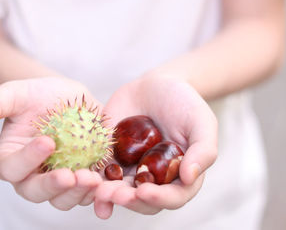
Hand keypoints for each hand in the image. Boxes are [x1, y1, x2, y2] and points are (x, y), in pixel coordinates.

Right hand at [0, 77, 102, 209]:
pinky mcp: (83, 178)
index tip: (48, 141)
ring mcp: (59, 180)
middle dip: (53, 187)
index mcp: (11, 160)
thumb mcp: (13, 93)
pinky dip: (99, 195)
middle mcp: (32, 176)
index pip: (11, 168)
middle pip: (37, 192)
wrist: (65, 98)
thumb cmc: (35, 96)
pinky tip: (109, 186)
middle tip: (71, 175)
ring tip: (93, 179)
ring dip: (78, 194)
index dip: (27, 159)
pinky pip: (89, 194)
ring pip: (64, 199)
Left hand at [94, 74, 217, 218]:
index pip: (173, 197)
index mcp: (179, 176)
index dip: (159, 198)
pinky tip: (81, 177)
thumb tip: (190, 177)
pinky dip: (90, 178)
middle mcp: (154, 179)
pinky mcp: (109, 158)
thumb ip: (203, 150)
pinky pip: (99, 172)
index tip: (145, 191)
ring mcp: (130, 170)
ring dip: (107, 195)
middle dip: (129, 200)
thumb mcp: (201, 121)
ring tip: (98, 190)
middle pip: (142, 200)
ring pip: (117, 191)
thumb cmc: (184, 102)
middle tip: (116, 194)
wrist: (155, 85)